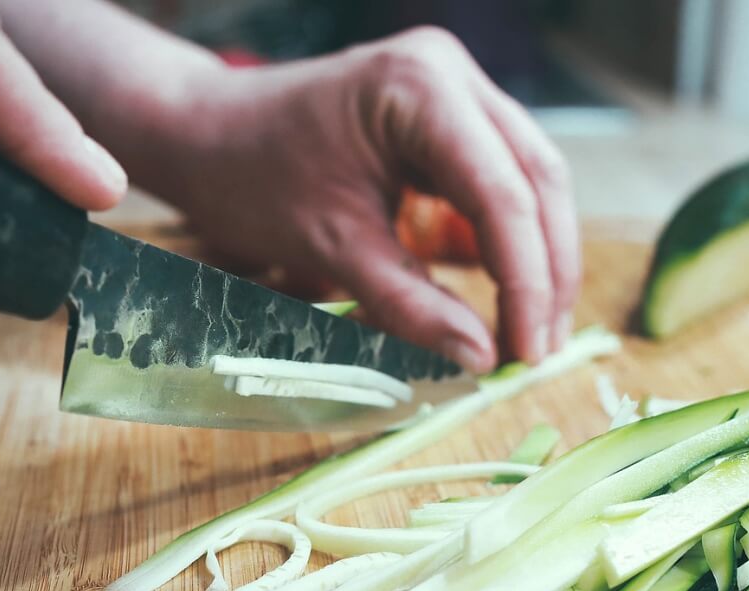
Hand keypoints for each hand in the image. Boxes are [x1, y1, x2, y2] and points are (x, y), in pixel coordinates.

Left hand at [142, 28, 579, 372]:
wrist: (204, 136)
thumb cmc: (252, 180)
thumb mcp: (333, 249)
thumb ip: (411, 306)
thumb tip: (482, 359)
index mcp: (421, 88)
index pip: (503, 193)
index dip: (526, 281)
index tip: (526, 353)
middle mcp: (451, 73)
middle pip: (536, 179)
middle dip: (544, 272)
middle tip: (538, 350)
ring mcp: (453, 90)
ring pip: (528, 180)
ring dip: (535, 258)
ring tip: (529, 332)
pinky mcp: (447, 118)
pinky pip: (498, 180)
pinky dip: (505, 239)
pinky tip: (505, 293)